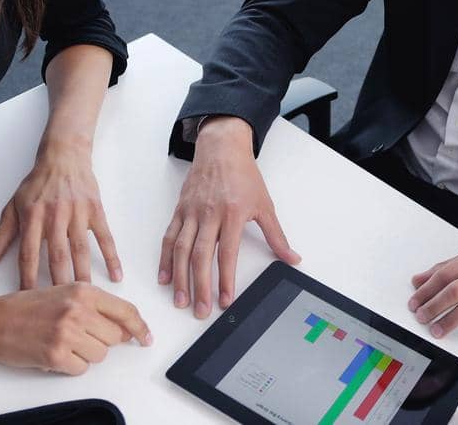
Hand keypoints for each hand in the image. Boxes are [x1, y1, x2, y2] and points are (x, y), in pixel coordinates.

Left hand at [0, 138, 120, 287]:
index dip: (27, 279)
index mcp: (32, 217)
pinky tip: (117, 276)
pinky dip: (112, 257)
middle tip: (62, 310)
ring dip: (84, 275)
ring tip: (87, 299)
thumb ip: (1, 236)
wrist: (64, 156)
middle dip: (59, 284)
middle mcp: (55, 216)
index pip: (29, 254)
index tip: (29, 302)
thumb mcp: (13, 206)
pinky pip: (105, 237)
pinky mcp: (96, 210)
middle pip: (57, 256)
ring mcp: (77, 213)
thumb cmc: (37, 184)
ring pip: (81, 250)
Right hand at [0, 283, 150, 374]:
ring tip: (65, 344)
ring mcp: (67, 332)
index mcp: (83, 291)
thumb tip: (124, 327)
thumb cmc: (26, 307)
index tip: (146, 337)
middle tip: (81, 338)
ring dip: (85, 355)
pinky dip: (71, 367)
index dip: (139, 327)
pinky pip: (81, 369)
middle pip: (114, 337)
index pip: (125, 311)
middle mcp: (78, 309)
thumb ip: (94, 306)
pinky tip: (56, 354)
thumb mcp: (64, 294)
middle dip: (102, 342)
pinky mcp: (55, 354)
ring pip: (100, 355)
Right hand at [159, 116, 300, 317]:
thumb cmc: (243, 175)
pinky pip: (169, 238)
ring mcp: (191, 213)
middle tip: (200, 310)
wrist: (221, 148)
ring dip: (180, 278)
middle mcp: (209, 214)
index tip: (225, 300)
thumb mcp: (265, 205)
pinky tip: (165, 277)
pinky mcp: (180, 211)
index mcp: (232, 214)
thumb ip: (277, 236)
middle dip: (200, 286)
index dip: (225, 279)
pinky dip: (165, 259)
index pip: (227, 253)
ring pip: (181, 249)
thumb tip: (292, 258)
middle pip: (200, 256)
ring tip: (180, 300)